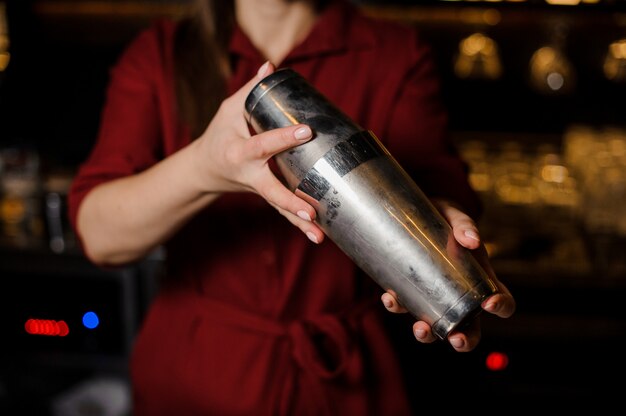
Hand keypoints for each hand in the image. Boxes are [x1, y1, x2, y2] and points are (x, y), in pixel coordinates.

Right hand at [193, 61, 324, 243]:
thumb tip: (271, 66)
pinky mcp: (267, 197)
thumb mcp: (229, 109)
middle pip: (271, 191)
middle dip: (291, 202)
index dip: (282, 139)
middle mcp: (249, 176)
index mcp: (239, 152)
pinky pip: (283, 212)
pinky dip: (299, 225)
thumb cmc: (220, 135)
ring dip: (298, 224)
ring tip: (319, 237)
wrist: (206, 169)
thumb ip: (252, 90)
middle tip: (311, 211)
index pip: (262, 145)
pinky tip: (319, 236)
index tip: (306, 132)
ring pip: (279, 208)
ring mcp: (258, 189)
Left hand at [381, 199, 515, 351]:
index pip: (502, 301)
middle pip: (470, 328)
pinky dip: (397, 306)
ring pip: (435, 327)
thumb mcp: (453, 214)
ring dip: (428, 335)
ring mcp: (433, 296)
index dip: (502, 306)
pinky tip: (390, 298)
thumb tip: (471, 241)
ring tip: (421, 328)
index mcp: (480, 278)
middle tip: (456, 338)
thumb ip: (463, 224)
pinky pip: (404, 306)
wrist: (409, 211)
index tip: (489, 303)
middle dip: (465, 340)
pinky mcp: (408, 291)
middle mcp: (459, 295)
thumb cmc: (441, 214)